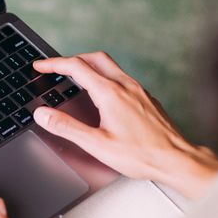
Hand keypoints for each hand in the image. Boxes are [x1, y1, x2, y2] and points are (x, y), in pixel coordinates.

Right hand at [32, 52, 217, 199]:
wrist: (176, 159)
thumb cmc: (141, 155)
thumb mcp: (97, 145)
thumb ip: (67, 127)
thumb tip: (43, 114)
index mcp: (110, 93)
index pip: (76, 67)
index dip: (54, 64)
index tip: (40, 66)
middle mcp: (125, 86)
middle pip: (94, 58)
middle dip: (71, 59)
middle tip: (55, 67)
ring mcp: (138, 90)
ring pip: (109, 65)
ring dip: (89, 65)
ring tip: (75, 76)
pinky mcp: (145, 97)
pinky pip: (121, 77)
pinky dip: (104, 76)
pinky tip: (102, 91)